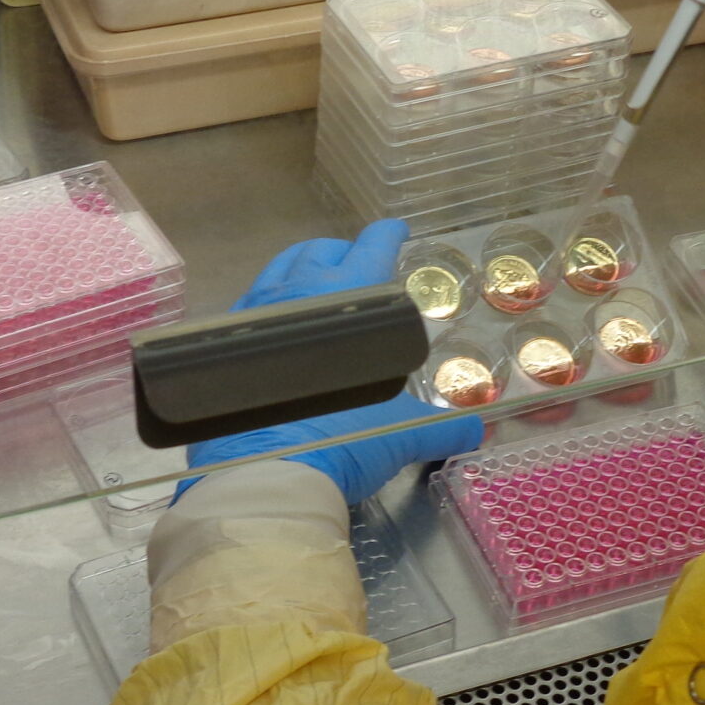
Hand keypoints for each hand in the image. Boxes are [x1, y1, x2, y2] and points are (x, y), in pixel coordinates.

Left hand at [186, 219, 482, 504]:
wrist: (265, 473)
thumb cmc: (344, 436)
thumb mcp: (401, 432)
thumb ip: (442, 427)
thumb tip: (480, 432)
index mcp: (348, 296)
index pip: (372, 248)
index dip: (387, 235)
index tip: (395, 232)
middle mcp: (298, 293)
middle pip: (319, 252)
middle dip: (340, 252)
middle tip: (356, 267)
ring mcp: (255, 315)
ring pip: (279, 273)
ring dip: (301, 274)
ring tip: (316, 294)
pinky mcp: (224, 343)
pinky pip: (250, 307)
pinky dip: (269, 308)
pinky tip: (278, 333)